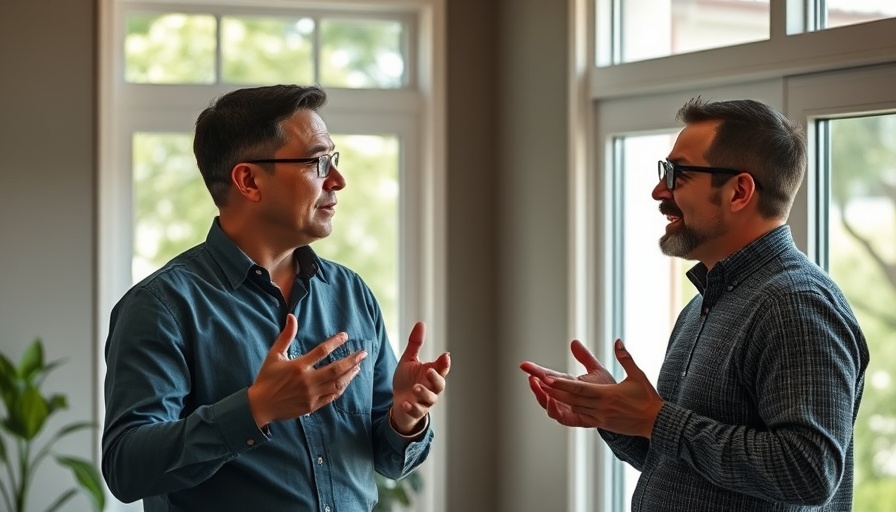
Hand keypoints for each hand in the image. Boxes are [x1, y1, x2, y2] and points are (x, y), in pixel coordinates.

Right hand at [247, 314, 367, 426]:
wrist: (260, 406)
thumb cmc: (267, 378)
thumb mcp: (274, 355)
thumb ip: (286, 336)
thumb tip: (292, 316)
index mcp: (298, 366)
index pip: (322, 351)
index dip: (335, 342)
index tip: (345, 336)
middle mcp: (307, 381)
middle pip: (336, 369)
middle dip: (352, 360)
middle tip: (363, 353)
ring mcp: (311, 395)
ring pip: (337, 383)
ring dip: (350, 374)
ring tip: (358, 366)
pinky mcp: (312, 406)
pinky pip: (332, 396)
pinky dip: (342, 388)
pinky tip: (347, 381)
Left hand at [390, 322, 450, 434]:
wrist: (398, 402)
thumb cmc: (406, 380)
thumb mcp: (409, 360)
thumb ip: (415, 344)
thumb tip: (421, 323)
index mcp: (431, 374)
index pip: (441, 369)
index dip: (444, 364)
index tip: (445, 357)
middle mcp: (431, 388)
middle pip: (440, 385)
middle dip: (436, 379)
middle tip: (429, 371)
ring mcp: (424, 401)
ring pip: (430, 399)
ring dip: (424, 393)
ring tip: (415, 387)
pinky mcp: (415, 411)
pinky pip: (416, 411)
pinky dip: (412, 408)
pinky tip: (405, 403)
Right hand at [520, 339, 616, 427]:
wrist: (621, 407)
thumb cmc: (608, 390)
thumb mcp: (596, 370)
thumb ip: (584, 357)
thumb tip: (574, 342)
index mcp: (567, 385)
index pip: (548, 376)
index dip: (536, 371)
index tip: (524, 365)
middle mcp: (564, 397)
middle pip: (544, 391)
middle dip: (535, 383)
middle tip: (530, 376)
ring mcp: (567, 409)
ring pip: (548, 404)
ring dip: (541, 396)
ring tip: (538, 386)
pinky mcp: (574, 419)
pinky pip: (560, 417)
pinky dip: (553, 409)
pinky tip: (550, 400)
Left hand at [521, 339, 662, 437]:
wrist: (655, 422)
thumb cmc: (647, 397)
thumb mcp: (637, 375)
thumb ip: (625, 358)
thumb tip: (617, 341)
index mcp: (608, 395)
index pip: (579, 389)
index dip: (562, 385)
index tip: (547, 378)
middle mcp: (601, 408)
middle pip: (571, 399)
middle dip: (552, 391)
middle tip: (536, 381)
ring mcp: (600, 418)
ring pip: (573, 408)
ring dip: (557, 400)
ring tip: (543, 390)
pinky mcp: (601, 424)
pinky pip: (580, 417)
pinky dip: (568, 410)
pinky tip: (559, 403)